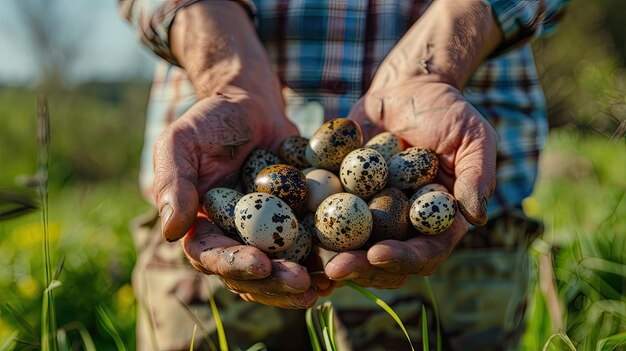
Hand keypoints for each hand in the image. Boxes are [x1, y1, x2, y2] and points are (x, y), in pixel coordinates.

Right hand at [151, 2, 319, 307]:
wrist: (252, 105)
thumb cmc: (210, 119)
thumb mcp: (181, 141)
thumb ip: (173, 182)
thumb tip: (172, 231)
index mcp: (202, 226)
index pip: (211, 256)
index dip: (233, 264)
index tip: (259, 263)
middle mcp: (233, 238)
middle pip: (249, 274)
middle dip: (274, 282)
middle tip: (300, 282)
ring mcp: (266, 235)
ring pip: (280, 270)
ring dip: (300, 282)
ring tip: (325, 286)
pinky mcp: (294, 223)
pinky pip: (308, 247)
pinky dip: (323, 259)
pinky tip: (344, 265)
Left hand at [325, 77, 496, 286]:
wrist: (406, 88)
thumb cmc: (447, 111)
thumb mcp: (474, 138)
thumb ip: (477, 177)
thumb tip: (476, 218)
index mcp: (437, 222)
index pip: (424, 252)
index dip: (403, 259)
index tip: (378, 253)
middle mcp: (404, 226)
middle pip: (383, 261)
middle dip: (360, 268)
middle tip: (335, 267)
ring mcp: (371, 215)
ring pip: (351, 248)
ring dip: (331, 257)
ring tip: (310, 258)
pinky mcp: (344, 198)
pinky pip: (325, 218)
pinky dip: (309, 228)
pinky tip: (291, 230)